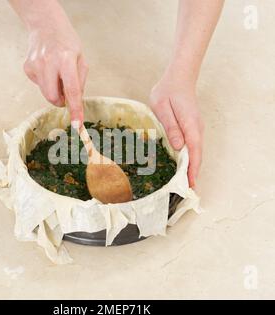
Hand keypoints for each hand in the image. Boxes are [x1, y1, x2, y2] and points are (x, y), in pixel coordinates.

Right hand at [23, 22, 87, 125]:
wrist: (45, 25)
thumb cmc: (67, 43)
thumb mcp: (81, 60)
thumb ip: (79, 83)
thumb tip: (74, 103)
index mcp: (66, 59)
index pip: (72, 91)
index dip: (76, 110)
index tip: (78, 125)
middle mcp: (49, 62)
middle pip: (53, 97)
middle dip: (60, 100)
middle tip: (65, 89)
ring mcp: (35, 65)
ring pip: (45, 93)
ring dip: (53, 90)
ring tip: (56, 74)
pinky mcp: (27, 68)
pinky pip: (38, 86)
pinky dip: (45, 82)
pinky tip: (47, 69)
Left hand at [150, 69, 203, 187]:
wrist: (178, 78)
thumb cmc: (167, 91)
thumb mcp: (163, 108)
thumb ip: (171, 127)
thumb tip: (178, 146)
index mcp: (190, 125)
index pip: (194, 152)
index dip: (192, 170)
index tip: (190, 185)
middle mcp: (196, 129)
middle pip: (197, 155)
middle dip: (192, 173)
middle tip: (185, 190)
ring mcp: (196, 128)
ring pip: (195, 151)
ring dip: (191, 167)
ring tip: (183, 183)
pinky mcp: (192, 127)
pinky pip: (192, 146)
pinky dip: (189, 158)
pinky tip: (181, 165)